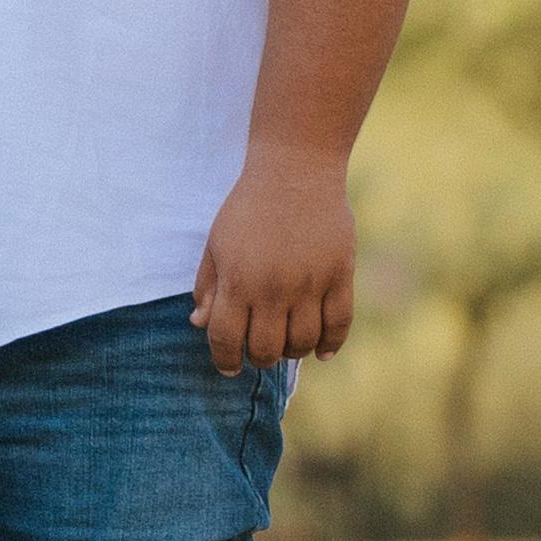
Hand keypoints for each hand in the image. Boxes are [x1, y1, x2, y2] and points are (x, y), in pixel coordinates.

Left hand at [195, 146, 355, 373]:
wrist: (294, 174)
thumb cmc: (247, 210)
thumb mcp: (216, 245)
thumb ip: (208, 287)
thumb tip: (199, 324)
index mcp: (238, 282)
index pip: (226, 338)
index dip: (224, 359)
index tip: (227, 367)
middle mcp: (274, 289)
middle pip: (267, 348)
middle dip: (259, 358)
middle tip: (257, 354)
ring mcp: (311, 284)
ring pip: (303, 341)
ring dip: (292, 352)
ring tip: (285, 346)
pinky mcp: (341, 276)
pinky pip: (340, 323)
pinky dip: (331, 344)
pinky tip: (320, 352)